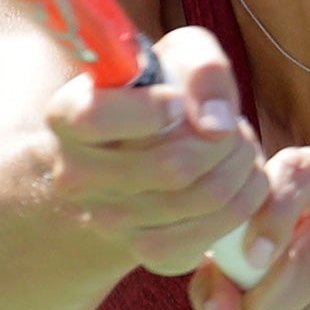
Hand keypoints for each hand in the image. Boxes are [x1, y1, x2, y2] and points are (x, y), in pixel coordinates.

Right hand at [45, 26, 270, 276]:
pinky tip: (238, 180)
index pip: (96, 118)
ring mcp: (109, 222)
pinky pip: (213, 233)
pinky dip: (243, 202)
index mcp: (66, 117)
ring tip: (238, 147)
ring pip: (204, 197)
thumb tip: (217, 124)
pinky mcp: (148, 253)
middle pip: (174, 166)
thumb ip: (201, 69)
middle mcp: (76, 177)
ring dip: (241, 166)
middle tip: (233, 126)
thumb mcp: (176, 57)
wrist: (143, 152)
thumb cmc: (161, 93)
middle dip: (226, 139)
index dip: (153, 108)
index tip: (179, 101)